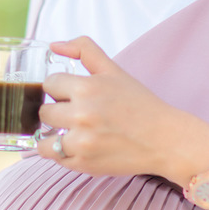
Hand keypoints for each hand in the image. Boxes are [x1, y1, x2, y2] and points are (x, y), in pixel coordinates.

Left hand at [37, 36, 208, 183]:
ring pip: (44, 138)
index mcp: (87, 88)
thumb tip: (55, 45)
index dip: (62, 89)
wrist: (164, 140)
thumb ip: (84, 50)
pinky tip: (82, 146)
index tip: (74, 95)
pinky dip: (64, 153)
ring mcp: (81, 142)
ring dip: (56, 135)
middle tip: (79, 114)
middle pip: (45, 111)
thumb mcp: (114, 70)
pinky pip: (55, 157)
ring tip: (76, 133)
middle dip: (59, 111)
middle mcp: (81, 115)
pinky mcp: (83, 164)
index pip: (49, 84)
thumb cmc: (140, 105)